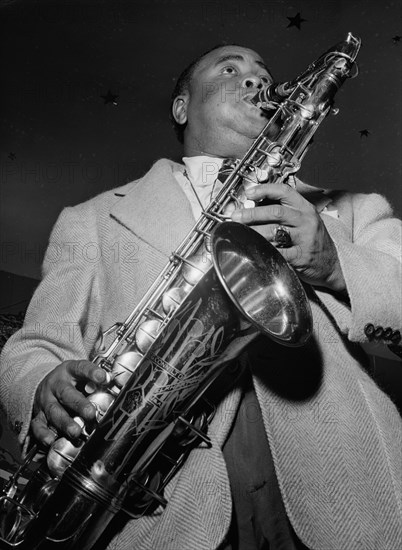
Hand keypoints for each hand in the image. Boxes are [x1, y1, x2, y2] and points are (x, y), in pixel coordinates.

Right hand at [31, 360, 106, 446]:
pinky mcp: (37, 415)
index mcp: (69, 370)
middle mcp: (56, 384)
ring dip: (65, 422)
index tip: (104, 378)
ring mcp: (45, 400)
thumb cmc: (71, 381)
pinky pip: (38, 425)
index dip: (92, 372)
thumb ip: (97, 380)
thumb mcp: (82, 374)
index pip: (81, 368)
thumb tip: (117, 384)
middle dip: (79, 404)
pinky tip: (51, 441)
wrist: (43, 384)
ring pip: (54, 411)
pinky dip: (43, 434)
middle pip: (66, 393)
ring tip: (76, 432)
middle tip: (91, 413)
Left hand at [231, 182, 345, 292]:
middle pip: (276, 212)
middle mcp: (306, 221)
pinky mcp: (301, 256)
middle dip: (252, 214)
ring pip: (274, 232)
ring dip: (253, 232)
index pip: (284, 191)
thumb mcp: (304, 219)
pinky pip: (279, 252)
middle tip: (237, 216)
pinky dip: (263, 249)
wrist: (331, 263)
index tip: (249, 193)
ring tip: (240, 233)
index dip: (265, 190)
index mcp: (305, 208)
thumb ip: (284, 211)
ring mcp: (304, 239)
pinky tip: (253, 248)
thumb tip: (254, 205)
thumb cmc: (313, 240)